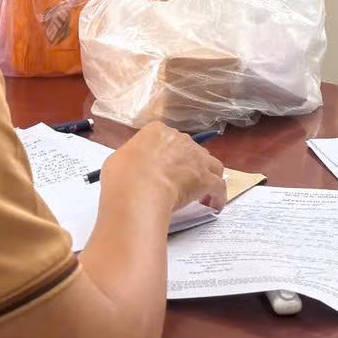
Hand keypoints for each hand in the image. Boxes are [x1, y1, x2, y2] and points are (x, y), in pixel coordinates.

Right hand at [102, 122, 225, 212]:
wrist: (138, 187)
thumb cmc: (123, 173)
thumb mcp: (118, 159)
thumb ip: (131, 160)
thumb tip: (132, 168)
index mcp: (157, 131)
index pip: (167, 138)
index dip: (168, 154)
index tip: (165, 168)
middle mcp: (180, 140)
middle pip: (191, 150)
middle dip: (189, 165)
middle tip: (182, 184)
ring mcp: (196, 158)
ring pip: (211, 164)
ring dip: (209, 176)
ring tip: (203, 194)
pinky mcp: (206, 178)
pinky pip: (218, 186)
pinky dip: (218, 196)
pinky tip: (214, 206)